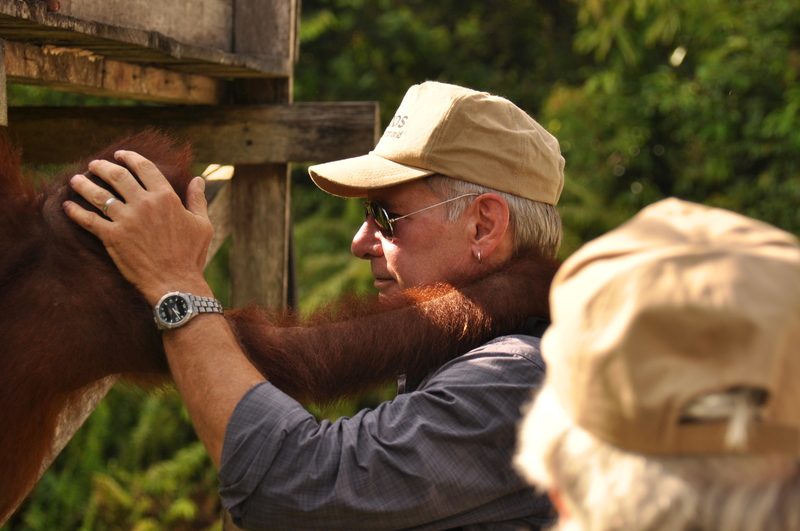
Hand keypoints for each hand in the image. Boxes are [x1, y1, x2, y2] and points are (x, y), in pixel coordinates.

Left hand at [63, 150, 213, 305]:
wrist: (176, 283)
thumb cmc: (191, 255)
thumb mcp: (202, 224)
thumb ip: (197, 200)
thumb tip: (198, 179)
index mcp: (166, 197)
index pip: (144, 168)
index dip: (130, 157)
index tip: (120, 155)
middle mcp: (144, 204)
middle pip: (117, 176)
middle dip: (102, 166)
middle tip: (94, 165)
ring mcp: (126, 220)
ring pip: (99, 194)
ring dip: (84, 184)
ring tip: (76, 180)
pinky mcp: (112, 237)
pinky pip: (88, 220)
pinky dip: (75, 211)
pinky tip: (67, 206)